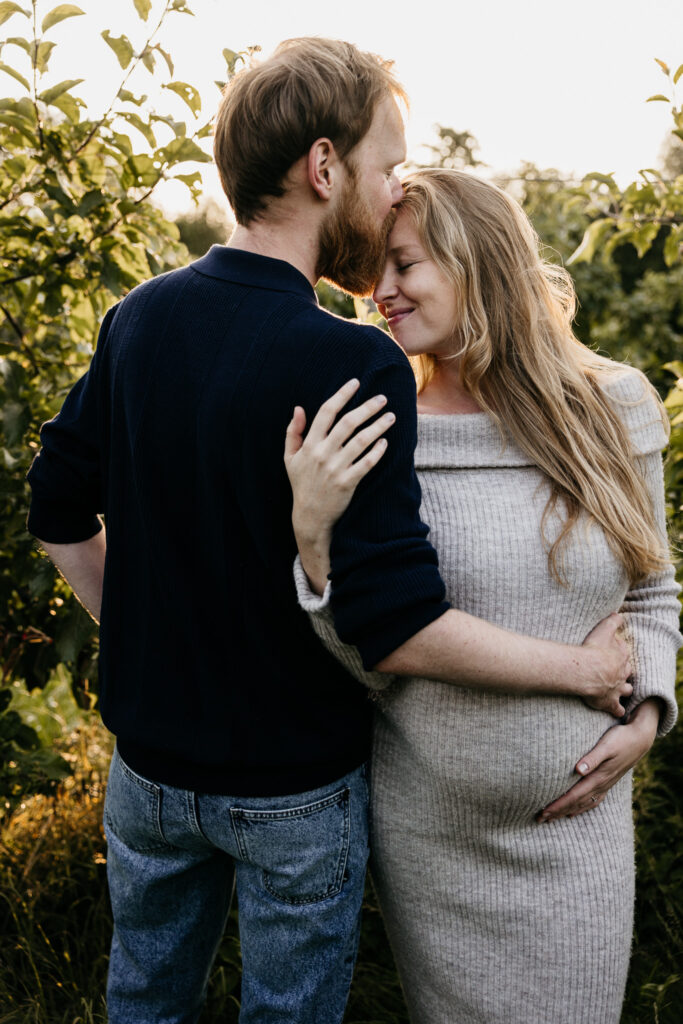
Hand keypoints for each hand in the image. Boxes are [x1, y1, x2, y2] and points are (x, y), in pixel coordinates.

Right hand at [284, 378, 395, 592]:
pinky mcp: (348, 482)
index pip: (326, 412)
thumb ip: (293, 432)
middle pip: (348, 423)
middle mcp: (323, 453)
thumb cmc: (301, 484)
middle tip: (383, 398)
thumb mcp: (290, 458)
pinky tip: (385, 442)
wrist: (309, 516)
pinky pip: (367, 463)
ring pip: (361, 441)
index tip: (356, 383)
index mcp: (309, 444)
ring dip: (378, 426)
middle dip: (367, 407)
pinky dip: (377, 451)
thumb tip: (298, 408)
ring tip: (391, 417)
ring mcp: (336, 468)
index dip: (341, 394)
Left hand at [536, 698, 659, 822]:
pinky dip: (581, 808)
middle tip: (539, 819)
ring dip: (567, 812)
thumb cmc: (620, 739)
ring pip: (583, 804)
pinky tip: (574, 812)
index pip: (574, 796)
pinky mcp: (607, 782)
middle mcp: (601, 784)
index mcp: (598, 777)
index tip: (543, 812)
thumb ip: (592, 758)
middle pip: (576, 803)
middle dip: (557, 812)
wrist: (640, 739)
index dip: (558, 805)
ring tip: (551, 818)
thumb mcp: (606, 745)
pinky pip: (592, 800)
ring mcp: (605, 785)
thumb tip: (578, 770)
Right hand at [579, 613, 632, 716]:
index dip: (619, 653)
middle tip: (617, 671)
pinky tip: (617, 711)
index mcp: (621, 656)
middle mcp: (622, 673)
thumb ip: (613, 621)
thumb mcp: (604, 629)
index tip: (613, 653)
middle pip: (627, 672)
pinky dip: (617, 710)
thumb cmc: (594, 649)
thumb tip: (619, 615)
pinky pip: (617, 708)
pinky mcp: (609, 701)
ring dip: (624, 690)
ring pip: (626, 690)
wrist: (587, 671)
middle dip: (623, 672)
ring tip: (621, 690)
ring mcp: (617, 688)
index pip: (624, 654)